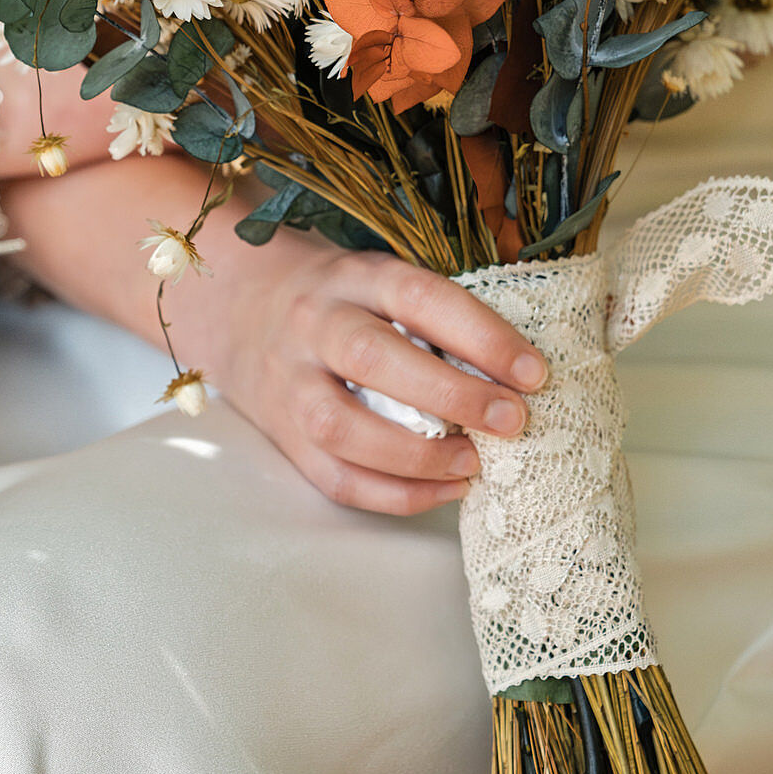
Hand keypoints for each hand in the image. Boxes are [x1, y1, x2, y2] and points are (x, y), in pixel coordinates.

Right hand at [202, 246, 548, 514]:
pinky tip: (443, 489)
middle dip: (452, 395)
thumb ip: (434, 315)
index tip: (533, 371)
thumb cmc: (338, 299)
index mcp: (352, 278)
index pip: (418, 298)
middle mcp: (314, 325)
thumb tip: (519, 371)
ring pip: (343, 427)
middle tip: (513, 420)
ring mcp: (291, 383)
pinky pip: (334, 477)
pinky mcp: (283, 434)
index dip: (480, 335)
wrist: (239, 308)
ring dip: (418, 455)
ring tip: (473, 462)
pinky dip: (395, 495)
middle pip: (374, 358)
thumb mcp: (378, 279)